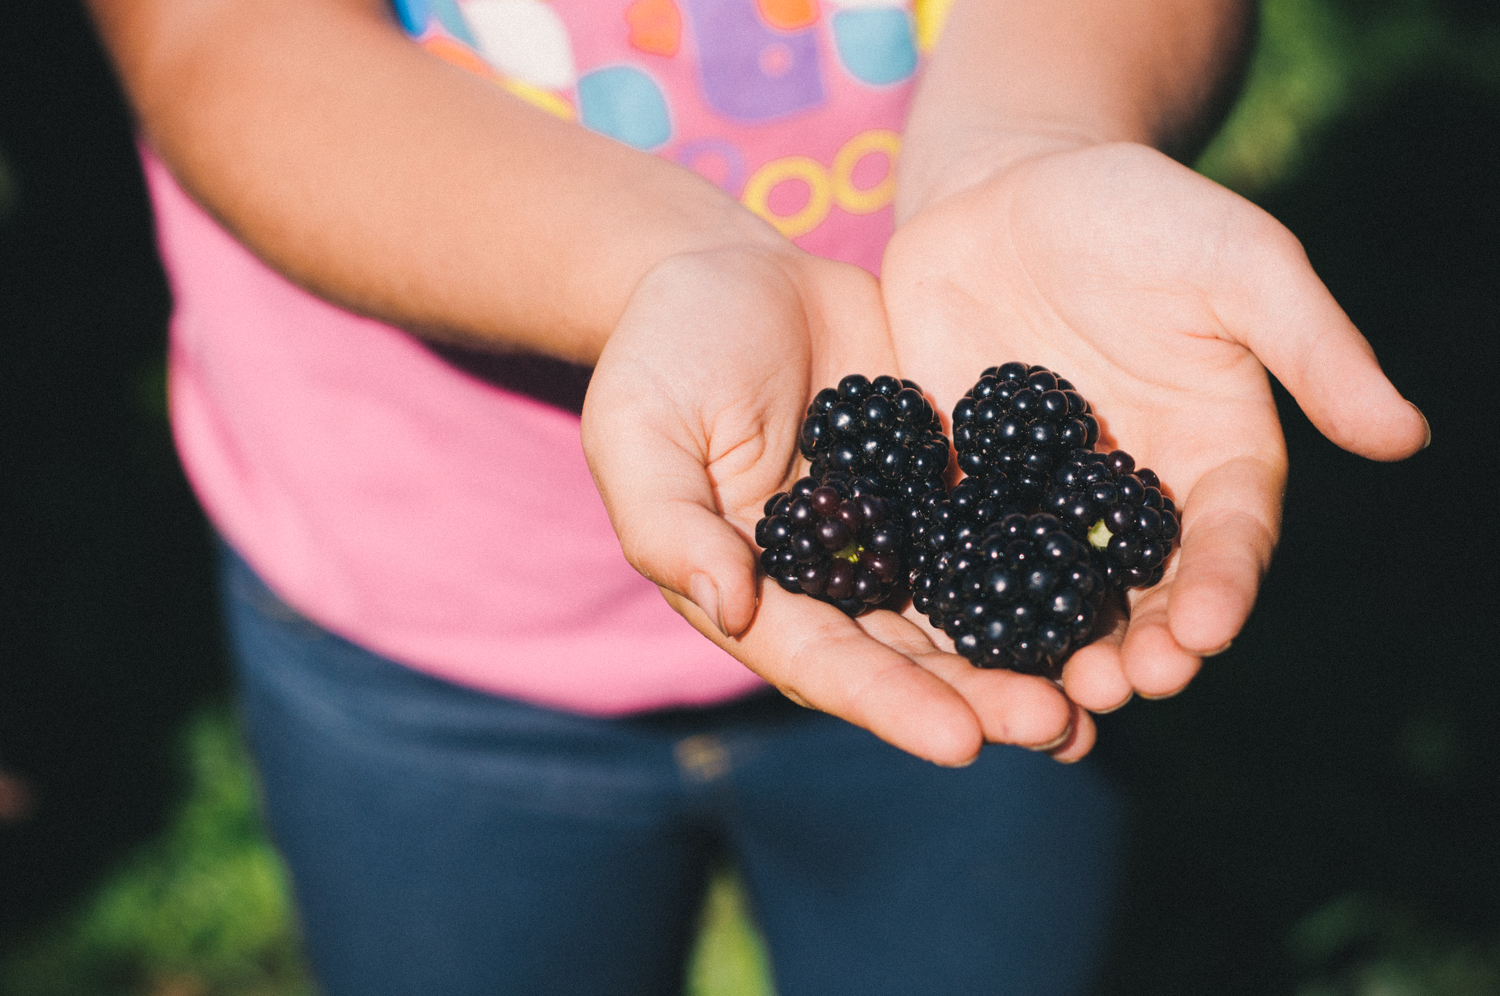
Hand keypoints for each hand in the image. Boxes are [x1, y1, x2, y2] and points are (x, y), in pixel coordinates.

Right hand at [583, 246, 1087, 764]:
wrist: (733, 273)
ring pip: (966, 613)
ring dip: (1029, 658)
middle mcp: (834, 583)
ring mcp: (895, 536)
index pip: (824, 663)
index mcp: (759, 590)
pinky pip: (998, 535)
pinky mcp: (942, 486)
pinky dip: (1047, 571)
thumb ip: (670, 523)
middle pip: (911, 658)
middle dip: (981, 699)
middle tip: (1059, 726)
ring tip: (1102, 692)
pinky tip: (1108, 595)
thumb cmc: (664, 354)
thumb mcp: (639, 432)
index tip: (961, 743)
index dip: (891, 704)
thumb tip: (730, 606)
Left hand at [883, 139, 1427, 716]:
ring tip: (1045, 696)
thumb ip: (1311, 345)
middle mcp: (1125, 496)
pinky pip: (955, 550)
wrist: (1007, 187)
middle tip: (1122, 688)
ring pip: (1047, 593)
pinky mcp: (957, 485)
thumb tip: (1407, 436)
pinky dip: (953, 599)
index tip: (1207, 632)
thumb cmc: (1138, 212)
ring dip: (1048, 648)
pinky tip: (941, 641)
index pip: (1226, 539)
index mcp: (1209, 456)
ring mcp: (1037, 499)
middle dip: (1136, 646)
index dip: (1222, 588)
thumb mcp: (1235, 261)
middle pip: (1138, 592)